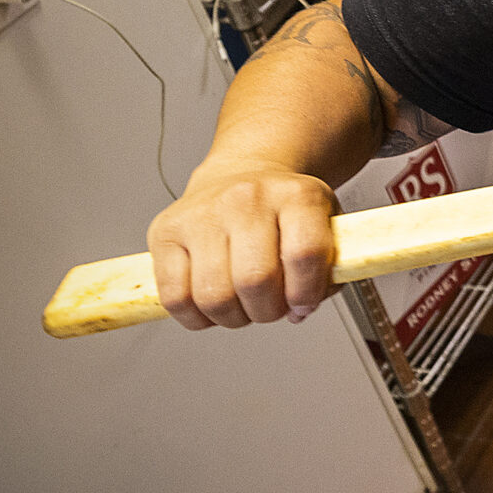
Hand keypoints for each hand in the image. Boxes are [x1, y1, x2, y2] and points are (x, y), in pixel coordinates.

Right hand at [148, 158, 339, 329]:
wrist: (240, 175)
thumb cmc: (282, 211)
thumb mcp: (323, 226)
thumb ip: (327, 270)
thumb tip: (301, 310)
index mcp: (296, 195)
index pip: (305, 254)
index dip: (306, 293)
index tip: (303, 304)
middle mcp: (247, 198)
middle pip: (255, 281)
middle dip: (267, 311)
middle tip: (270, 308)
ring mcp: (202, 213)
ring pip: (214, 296)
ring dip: (233, 317)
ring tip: (242, 306)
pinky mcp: (165, 231)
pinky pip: (175, 297)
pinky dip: (195, 317)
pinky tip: (210, 306)